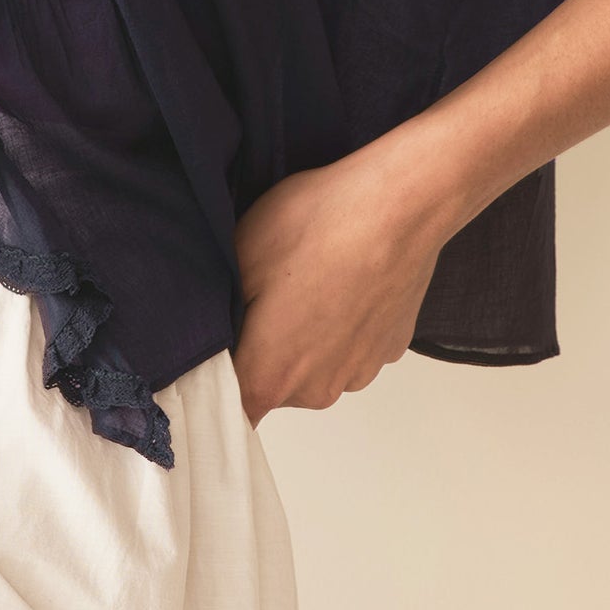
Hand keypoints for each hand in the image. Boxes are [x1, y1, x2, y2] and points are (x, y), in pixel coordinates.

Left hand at [229, 142, 456, 429]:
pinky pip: (351, 344)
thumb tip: (209, 336)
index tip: (216, 342)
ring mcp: (360, 370)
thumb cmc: (317, 225)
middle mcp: (317, 389)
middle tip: (265, 288)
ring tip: (310, 276)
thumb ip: (217, 312)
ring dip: (305, 332)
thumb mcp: (239, 252)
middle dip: (261, 344)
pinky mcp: (390, 348)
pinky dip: (342, 321)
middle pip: (271, 382)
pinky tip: (344, 277)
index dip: (217, 376)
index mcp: (271, 375)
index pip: (229, 404)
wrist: (400, 205)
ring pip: (314, 363)